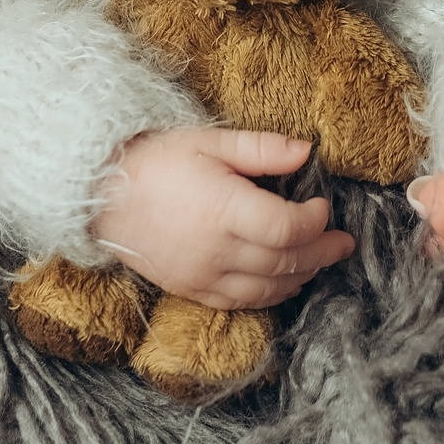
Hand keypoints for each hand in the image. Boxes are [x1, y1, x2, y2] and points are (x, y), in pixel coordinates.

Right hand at [91, 127, 352, 307]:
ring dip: (301, 276)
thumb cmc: (154, 161)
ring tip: (321, 260)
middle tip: (343, 243)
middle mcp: (215, 250)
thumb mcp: (208, 142)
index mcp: (222, 209)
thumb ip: (261, 149)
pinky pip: (241, 302)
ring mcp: (202, 276)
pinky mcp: (190, 290)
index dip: (314, 221)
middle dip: (321, 253)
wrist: (99, 195)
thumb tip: (307, 151)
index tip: (322, 206)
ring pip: (267, 289)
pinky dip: (271, 294)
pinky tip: (285, 281)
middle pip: (284, 262)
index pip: (286, 229)